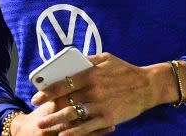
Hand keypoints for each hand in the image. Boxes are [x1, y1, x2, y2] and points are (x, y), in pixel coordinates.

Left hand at [29, 53, 161, 135]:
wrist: (148, 85)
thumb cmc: (125, 70)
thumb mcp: (105, 58)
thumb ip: (86, 61)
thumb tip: (68, 63)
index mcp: (90, 73)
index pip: (62, 83)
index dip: (47, 92)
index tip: (36, 98)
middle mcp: (93, 89)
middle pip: (65, 102)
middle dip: (48, 111)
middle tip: (37, 118)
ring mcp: (100, 105)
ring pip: (73, 115)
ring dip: (56, 122)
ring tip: (45, 126)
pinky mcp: (109, 118)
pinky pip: (88, 127)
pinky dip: (75, 132)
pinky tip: (64, 135)